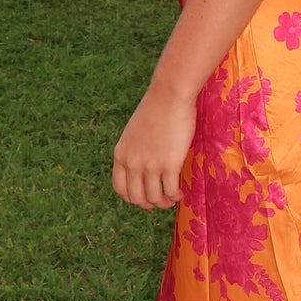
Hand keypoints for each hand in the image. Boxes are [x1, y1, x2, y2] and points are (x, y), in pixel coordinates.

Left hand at [112, 81, 195, 210]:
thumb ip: (134, 151)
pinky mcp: (169, 165)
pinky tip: (180, 192)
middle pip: (136, 198)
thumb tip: (143, 168)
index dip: (132, 197)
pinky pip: (170, 191)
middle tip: (160, 201)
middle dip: (149, 204)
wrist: (169, 96)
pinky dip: (175, 196)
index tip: (143, 196)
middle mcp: (132, 163)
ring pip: (154, 198)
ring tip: (172, 197)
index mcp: (121, 155)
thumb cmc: (155, 109)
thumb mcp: (134, 132)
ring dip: (164, 202)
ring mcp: (150, 166)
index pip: (119, 188)